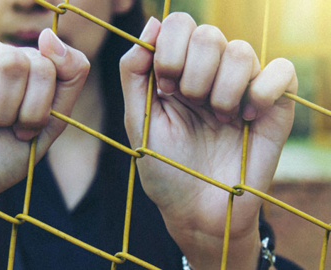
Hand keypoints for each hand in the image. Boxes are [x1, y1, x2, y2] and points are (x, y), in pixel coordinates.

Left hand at [120, 14, 296, 268]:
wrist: (197, 211)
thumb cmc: (165, 168)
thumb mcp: (137, 120)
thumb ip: (135, 72)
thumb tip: (152, 22)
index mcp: (178, 72)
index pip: (180, 24)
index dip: (171, 49)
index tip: (165, 87)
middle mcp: (211, 74)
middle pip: (209, 34)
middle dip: (193, 71)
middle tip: (189, 103)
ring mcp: (244, 88)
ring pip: (241, 51)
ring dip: (221, 88)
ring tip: (217, 118)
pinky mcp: (275, 106)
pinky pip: (281, 71)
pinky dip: (262, 90)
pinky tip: (246, 118)